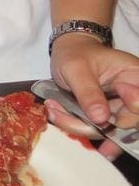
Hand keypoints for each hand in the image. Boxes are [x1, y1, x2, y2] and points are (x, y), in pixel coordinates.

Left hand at [49, 35, 138, 158]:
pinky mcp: (106, 117)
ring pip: (108, 131)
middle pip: (127, 123)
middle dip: (94, 122)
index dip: (132, 104)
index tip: (115, 92)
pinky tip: (62, 119)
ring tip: (54, 109)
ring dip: (78, 125)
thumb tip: (100, 118)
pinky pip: (96, 131)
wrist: (66, 54)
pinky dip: (77, 127)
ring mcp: (119, 109)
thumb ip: (88, 92)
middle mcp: (132, 95)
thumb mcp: (76, 68)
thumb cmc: (75, 54)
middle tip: (61, 110)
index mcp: (135, 76)